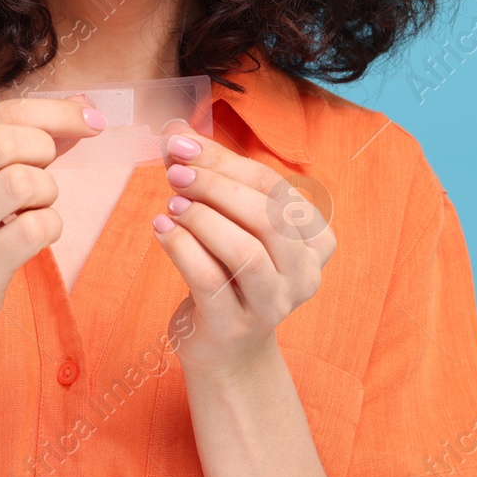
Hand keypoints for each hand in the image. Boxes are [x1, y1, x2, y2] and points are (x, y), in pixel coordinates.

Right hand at [0, 94, 105, 353]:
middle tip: (41, 178)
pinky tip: (34, 236)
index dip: (58, 112)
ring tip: (33, 210)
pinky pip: (34, 229)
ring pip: (23, 182)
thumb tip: (81, 108)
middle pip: (10, 141)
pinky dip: (50, 227)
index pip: (3, 113)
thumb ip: (16, 141)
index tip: (92, 121)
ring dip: (47, 194)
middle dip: (46, 153)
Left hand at [149, 117, 336, 378]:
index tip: (181, 142)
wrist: (225, 347)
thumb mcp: (228, 219)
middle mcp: (305, 273)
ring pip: (245, 251)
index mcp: (315, 239)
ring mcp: (274, 304)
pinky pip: (210, 280)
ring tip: (171, 203)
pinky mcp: (235, 326)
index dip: (225, 161)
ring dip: (202, 219)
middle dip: (215, 186)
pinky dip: (182, 248)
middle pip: (265, 216)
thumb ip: (209, 173)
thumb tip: (175, 129)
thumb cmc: (228, 270)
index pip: (273, 187)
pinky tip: (161, 228)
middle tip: (174, 171)